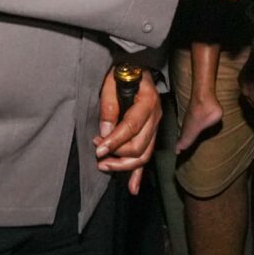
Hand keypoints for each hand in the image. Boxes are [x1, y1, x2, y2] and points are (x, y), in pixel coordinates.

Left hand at [95, 64, 163, 191]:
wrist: (137, 66)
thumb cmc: (123, 71)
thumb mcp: (111, 80)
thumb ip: (109, 105)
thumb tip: (105, 131)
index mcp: (147, 101)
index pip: (131, 127)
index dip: (114, 141)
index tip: (98, 149)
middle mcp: (156, 116)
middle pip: (139, 146)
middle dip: (117, 154)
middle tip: (97, 152)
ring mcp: (156, 126)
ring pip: (144, 155)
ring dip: (123, 165)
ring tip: (104, 166)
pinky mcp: (152, 134)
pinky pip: (147, 157)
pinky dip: (139, 174)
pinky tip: (132, 188)